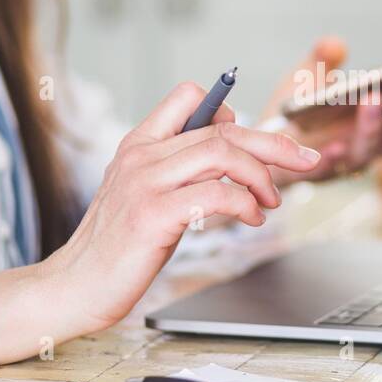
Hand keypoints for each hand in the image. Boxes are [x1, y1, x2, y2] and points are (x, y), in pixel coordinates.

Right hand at [49, 82, 320, 332]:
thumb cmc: (117, 245)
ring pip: (223, 154)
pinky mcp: (153, 215)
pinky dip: (245, 204)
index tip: (256, 141)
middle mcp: (141, 156)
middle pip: (222, 128)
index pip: (188, 96)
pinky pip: (216, 194)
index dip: (231, 112)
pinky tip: (251, 219)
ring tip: (271, 201)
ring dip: (262, 176)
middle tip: (305, 160)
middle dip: (273, 143)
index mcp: (138, 143)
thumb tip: (230, 155)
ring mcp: (145, 183)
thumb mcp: (144, 193)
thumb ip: (178, 169)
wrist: (76, 286)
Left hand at [262, 37, 381, 182]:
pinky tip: (335, 145)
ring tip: (371, 98)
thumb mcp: (310, 74)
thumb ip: (323, 58)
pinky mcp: (317, 174)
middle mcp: (372, 146)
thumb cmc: (299, 109)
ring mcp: (347, 162)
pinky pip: (328, 171)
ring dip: (374, 126)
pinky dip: (334, 159)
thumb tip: (334, 44)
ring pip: (370, 151)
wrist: (265, 140)